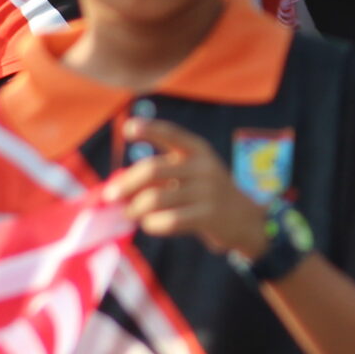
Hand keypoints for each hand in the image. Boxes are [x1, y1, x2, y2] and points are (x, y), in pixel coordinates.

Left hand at [102, 118, 267, 259]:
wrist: (244, 218)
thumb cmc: (204, 193)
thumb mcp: (190, 174)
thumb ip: (158, 176)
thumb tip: (117, 188)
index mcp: (197, 150)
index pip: (171, 134)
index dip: (150, 129)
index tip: (128, 128)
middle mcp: (203, 166)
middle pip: (152, 170)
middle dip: (125, 184)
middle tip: (110, 197)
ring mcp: (207, 191)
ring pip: (155, 199)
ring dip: (135, 209)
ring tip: (132, 214)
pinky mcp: (208, 216)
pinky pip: (167, 221)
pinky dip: (152, 224)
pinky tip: (151, 224)